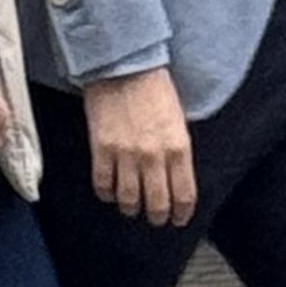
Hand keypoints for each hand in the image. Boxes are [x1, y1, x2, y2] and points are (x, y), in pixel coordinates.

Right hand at [82, 68, 195, 226]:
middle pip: (157, 204)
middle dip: (157, 217)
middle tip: (155, 218)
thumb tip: (174, 177)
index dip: (181, 214)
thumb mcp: (178, 120)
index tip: (178, 219)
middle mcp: (154, 156)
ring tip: (131, 208)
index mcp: (178, 148)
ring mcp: (126, 155)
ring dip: (131, 209)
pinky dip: (106, 194)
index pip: (184, 195)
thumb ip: (177, 151)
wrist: (123, 67)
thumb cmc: (153, 89)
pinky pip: (103, 185)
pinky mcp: (102, 150)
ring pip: (129, 200)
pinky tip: (109, 192)